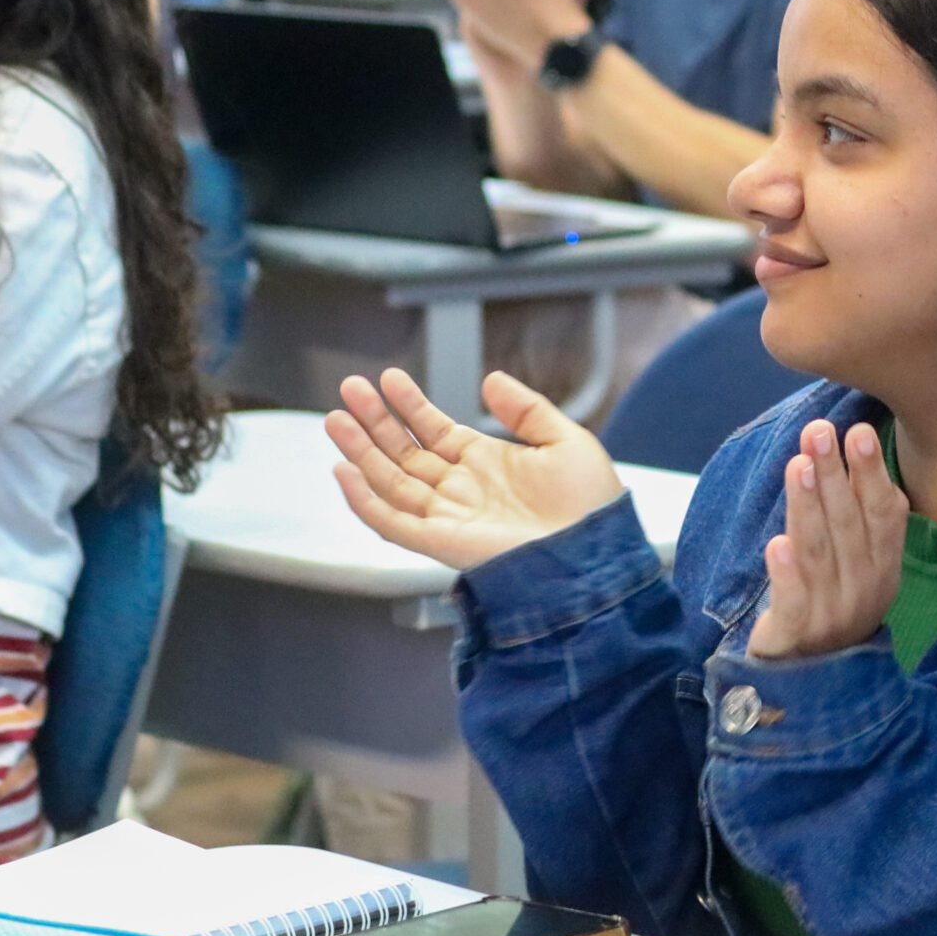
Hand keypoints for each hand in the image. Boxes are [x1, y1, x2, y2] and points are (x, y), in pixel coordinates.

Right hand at [326, 367, 624, 569]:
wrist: (600, 557)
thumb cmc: (592, 508)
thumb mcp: (566, 441)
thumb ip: (527, 409)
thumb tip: (491, 379)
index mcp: (487, 465)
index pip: (435, 430)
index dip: (411, 404)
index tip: (389, 377)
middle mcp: (462, 490)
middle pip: (405, 452)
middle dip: (376, 421)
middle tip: (350, 388)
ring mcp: (449, 516)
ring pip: (391, 481)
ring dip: (362, 451)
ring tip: (336, 418)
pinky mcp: (441, 543)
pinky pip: (392, 522)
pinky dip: (366, 500)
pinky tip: (346, 472)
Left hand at [745, 420, 909, 660]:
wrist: (814, 678)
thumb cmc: (833, 601)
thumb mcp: (858, 562)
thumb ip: (858, 515)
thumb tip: (852, 446)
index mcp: (883, 567)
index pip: (883, 513)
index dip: (871, 473)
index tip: (858, 431)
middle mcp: (863, 588)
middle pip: (847, 524)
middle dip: (833, 474)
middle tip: (818, 431)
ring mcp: (832, 613)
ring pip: (818, 551)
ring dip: (808, 506)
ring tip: (798, 465)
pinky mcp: (797, 634)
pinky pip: (794, 600)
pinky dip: (787, 573)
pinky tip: (776, 543)